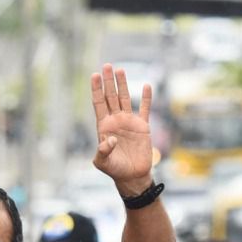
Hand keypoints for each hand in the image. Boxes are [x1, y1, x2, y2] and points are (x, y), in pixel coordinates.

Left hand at [90, 67, 154, 191]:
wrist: (132, 176)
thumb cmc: (114, 169)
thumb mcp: (103, 162)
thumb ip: (103, 151)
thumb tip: (110, 139)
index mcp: (104, 126)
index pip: (99, 103)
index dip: (96, 89)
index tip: (95, 75)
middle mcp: (115, 120)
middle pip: (111, 96)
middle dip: (108, 81)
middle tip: (107, 65)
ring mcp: (129, 122)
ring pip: (125, 99)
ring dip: (123, 84)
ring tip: (120, 70)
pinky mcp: (143, 127)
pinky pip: (145, 109)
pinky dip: (146, 98)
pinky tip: (146, 86)